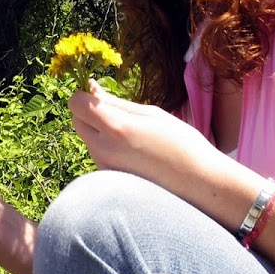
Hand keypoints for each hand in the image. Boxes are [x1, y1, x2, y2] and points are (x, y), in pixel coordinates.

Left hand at [68, 80, 226, 195]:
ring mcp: (103, 168)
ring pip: (89, 140)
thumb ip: (116, 102)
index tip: (100, 95)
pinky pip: (99, 157)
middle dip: (90, 114)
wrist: (198, 184)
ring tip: (135, 139)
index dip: (85, 96)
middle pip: (78, 122)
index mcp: (115, 127)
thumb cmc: (180, 143)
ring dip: (101, 133)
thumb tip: (91, 89)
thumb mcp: (151, 114)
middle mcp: (102, 149)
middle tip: (119, 114)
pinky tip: (135, 156)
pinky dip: (109, 150)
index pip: (76, 104)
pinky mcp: (108, 181)